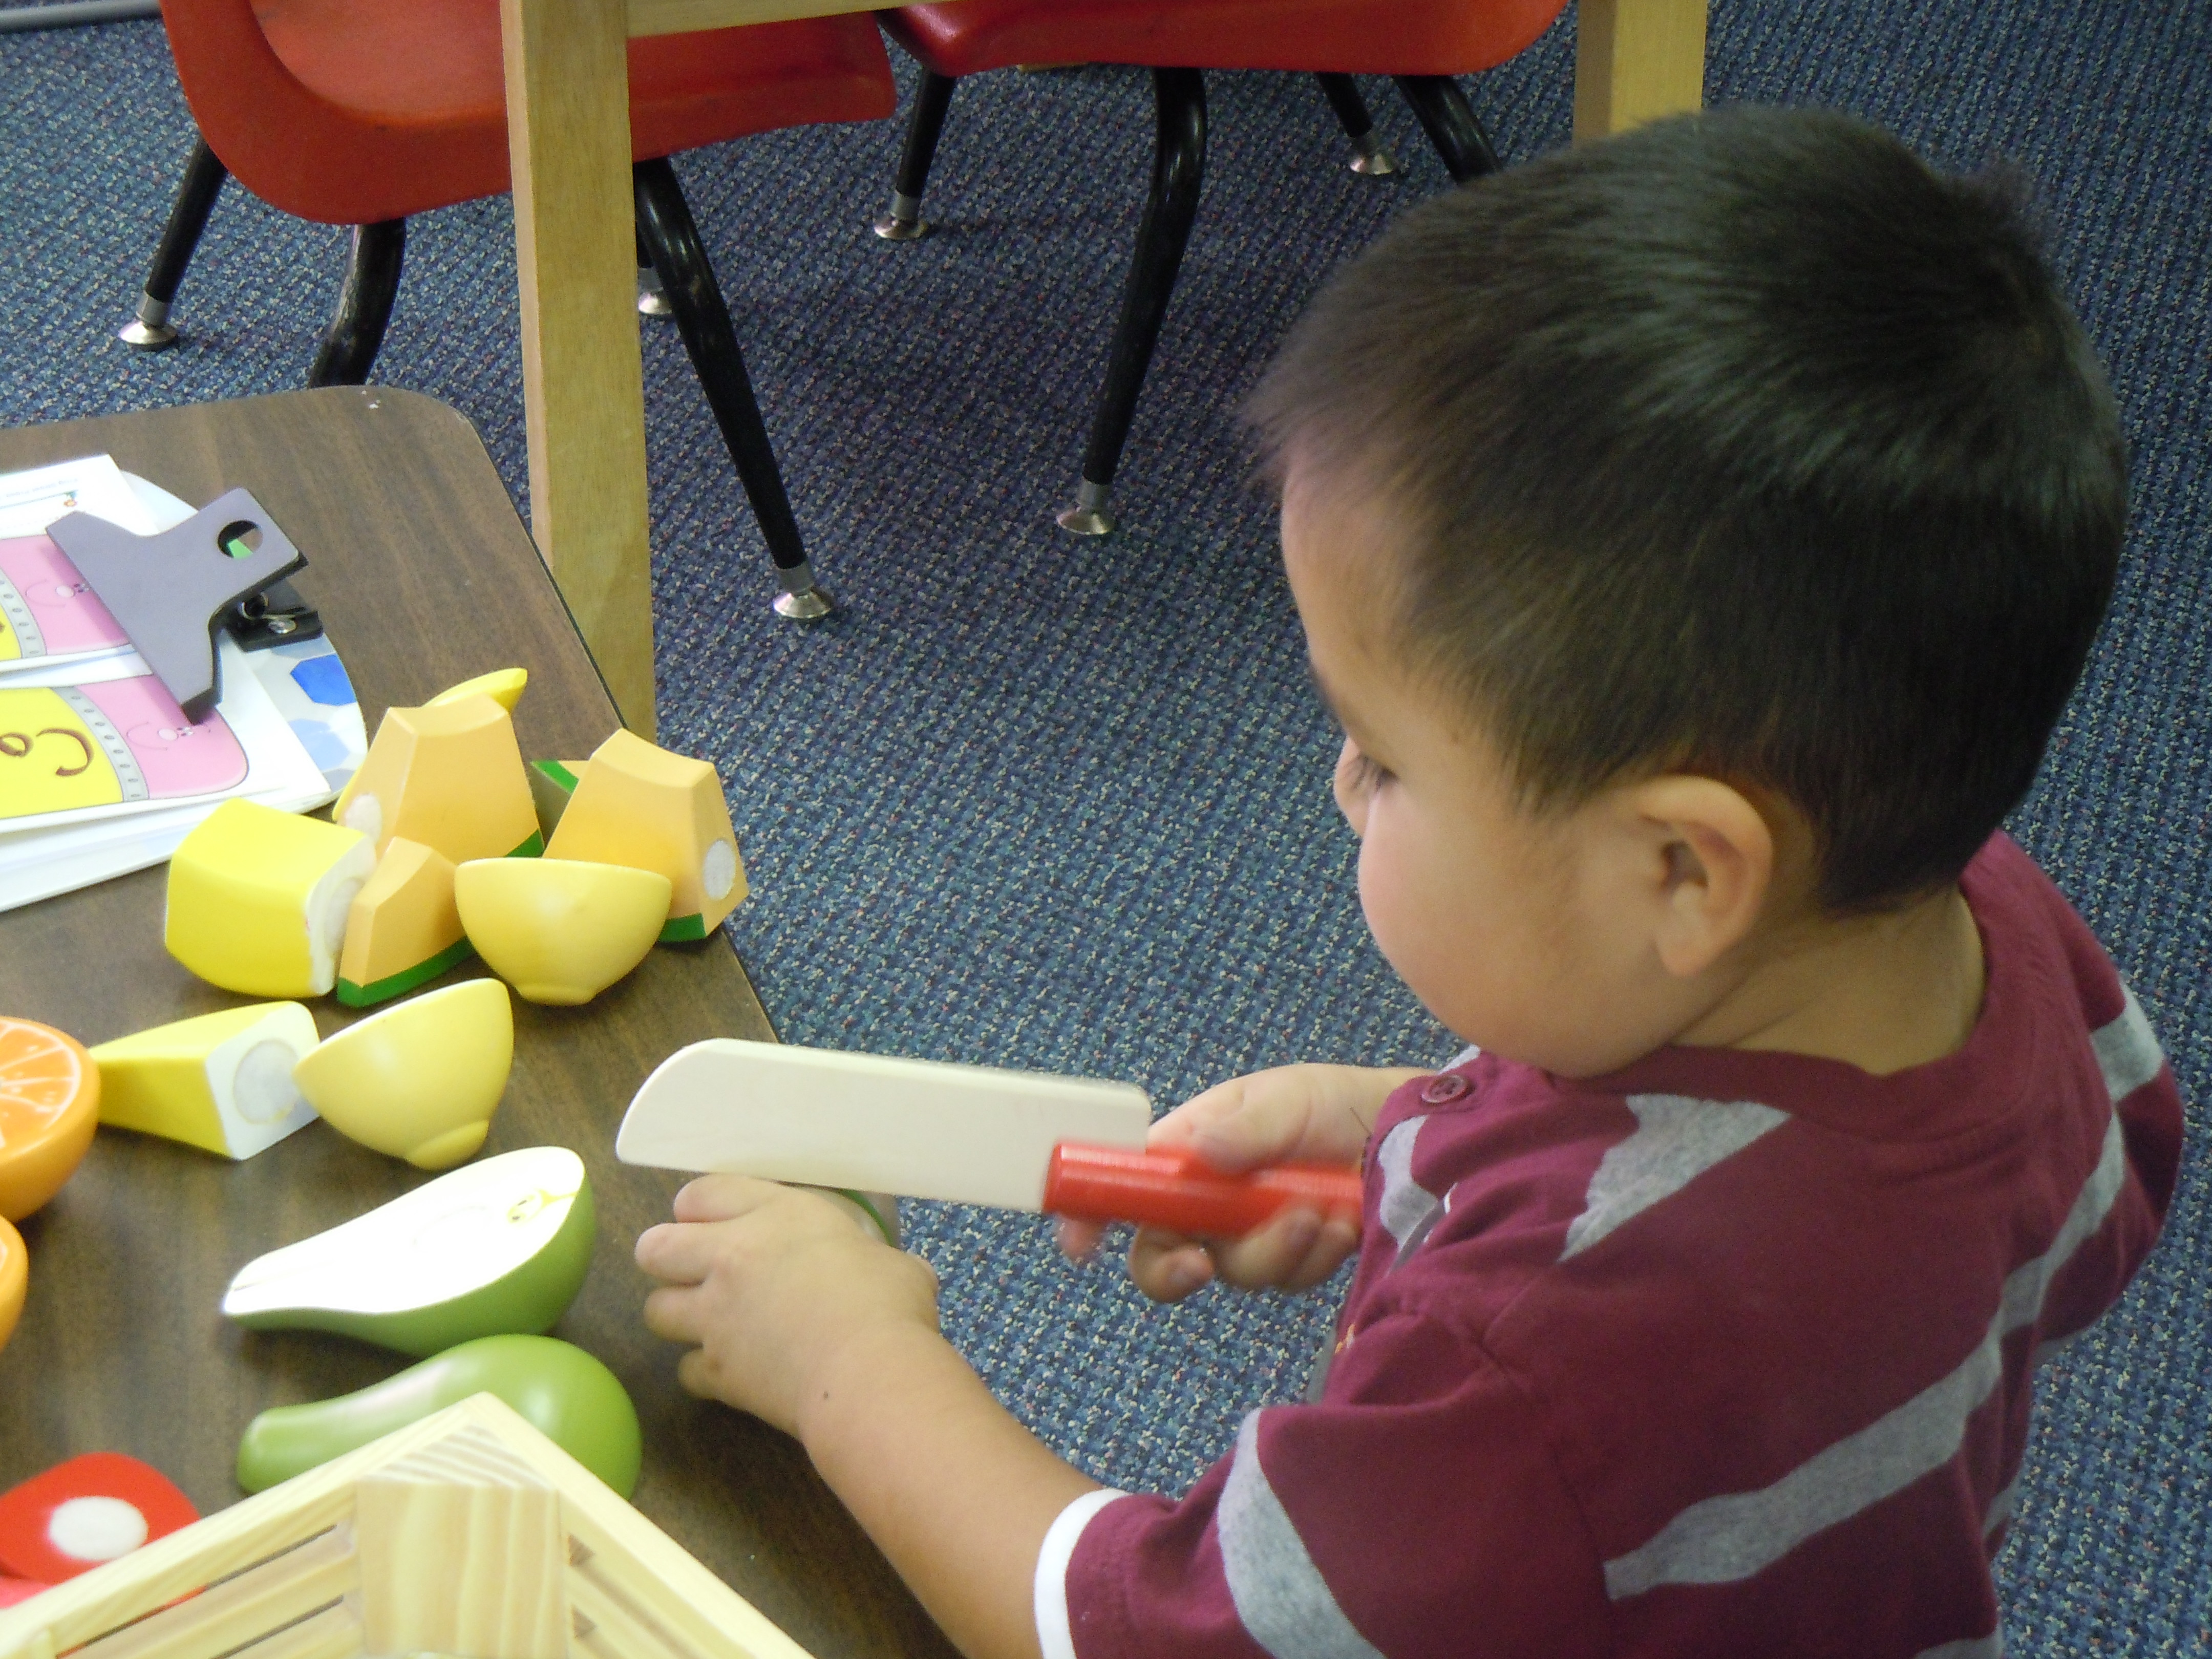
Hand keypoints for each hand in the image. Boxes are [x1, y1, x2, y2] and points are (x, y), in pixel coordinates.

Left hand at [637, 1177, 941, 1438]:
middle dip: (665, 1257)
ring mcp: (716, 1317)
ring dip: (677, 1315)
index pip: (704, 1193)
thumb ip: (870, 1259)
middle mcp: (732, 1258)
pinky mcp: (717, 1371)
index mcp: (776, 1215)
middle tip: (694, 1271)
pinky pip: (687, 1371)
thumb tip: (896, 1276)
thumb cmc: (889, 1305)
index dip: (699, 1209)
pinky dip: (705, 1373)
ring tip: (707, 1323)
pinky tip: (733, 1373)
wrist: (869, 1373)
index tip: (713, 1223)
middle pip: (655, 1247)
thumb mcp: (888, 1260)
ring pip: (655, 1310)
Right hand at [1060, 1063, 1420, 1301]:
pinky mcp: (1293, 1261)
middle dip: (1175, 1268)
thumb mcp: (1286, 1099)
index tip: (1081, 1241)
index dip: (1092, 1212)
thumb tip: (1198, 1153)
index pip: (1125, 1185)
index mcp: (1189, 1150)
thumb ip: (1243, 1128)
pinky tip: (1341, 1223)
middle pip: (1161, 1253)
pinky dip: (1312, 1256)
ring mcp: (1249, 1235)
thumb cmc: (1334, 1102)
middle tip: (1199, 1264)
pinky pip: (1285, 1280)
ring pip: (1232, 1272)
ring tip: (1318, 1212)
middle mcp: (1209, 1200)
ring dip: (1272, 1249)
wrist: (1406, 1135)